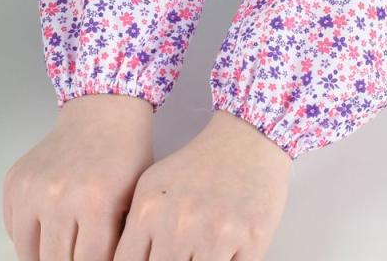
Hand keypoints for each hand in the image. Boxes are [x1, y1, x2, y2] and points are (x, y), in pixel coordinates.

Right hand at [2, 94, 153, 259]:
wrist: (103, 112)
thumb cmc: (125, 153)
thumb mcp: (135, 197)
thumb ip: (119, 239)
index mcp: (96, 202)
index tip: (100, 258)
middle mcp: (59, 196)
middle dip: (73, 260)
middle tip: (83, 250)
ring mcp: (32, 189)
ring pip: (29, 253)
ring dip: (47, 254)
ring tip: (66, 245)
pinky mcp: (15, 183)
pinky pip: (14, 231)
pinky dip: (30, 236)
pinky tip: (50, 225)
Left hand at [114, 109, 292, 259]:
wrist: (245, 138)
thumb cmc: (199, 166)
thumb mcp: (152, 189)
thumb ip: (134, 231)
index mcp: (149, 211)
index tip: (151, 258)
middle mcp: (180, 223)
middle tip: (179, 253)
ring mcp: (217, 233)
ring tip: (199, 251)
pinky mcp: (252, 238)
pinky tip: (224, 250)